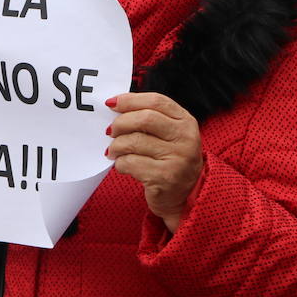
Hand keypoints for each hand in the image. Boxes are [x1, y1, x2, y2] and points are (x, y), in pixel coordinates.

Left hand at [106, 92, 202, 232]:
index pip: (156, 101)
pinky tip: (123, 165)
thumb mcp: (170, 135)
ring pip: (134, 141)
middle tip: (110, 131)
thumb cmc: (170, 160)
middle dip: (120, 123)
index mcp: (186, 122)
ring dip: (116, 146)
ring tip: (113, 151)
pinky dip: (120, 163)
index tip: (111, 103)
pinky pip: (131, 163)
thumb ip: (150, 119)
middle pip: (144, 119)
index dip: (130, 100)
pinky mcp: (165, 177)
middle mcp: (185, 138)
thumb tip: (115, 107)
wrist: (186, 196)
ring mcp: (177, 158)